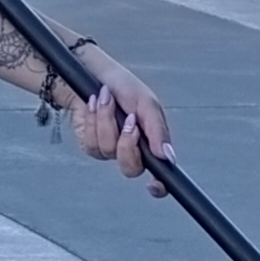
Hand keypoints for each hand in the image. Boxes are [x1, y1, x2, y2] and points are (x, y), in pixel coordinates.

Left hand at [70, 49, 168, 176]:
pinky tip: (94, 103)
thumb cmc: (125, 88)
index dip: (159, 186)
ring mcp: (110, 150)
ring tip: (108, 99)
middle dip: (127, 143)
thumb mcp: (147, 104)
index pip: (160, 174)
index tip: (154, 186)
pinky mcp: (90, 144)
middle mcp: (132, 150)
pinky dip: (92, 119)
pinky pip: (90, 143)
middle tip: (130, 118)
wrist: (95, 74)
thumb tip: (169, 157)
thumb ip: (158, 131)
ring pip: (107, 151)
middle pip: (130, 169)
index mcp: (152, 143)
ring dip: (106, 120)